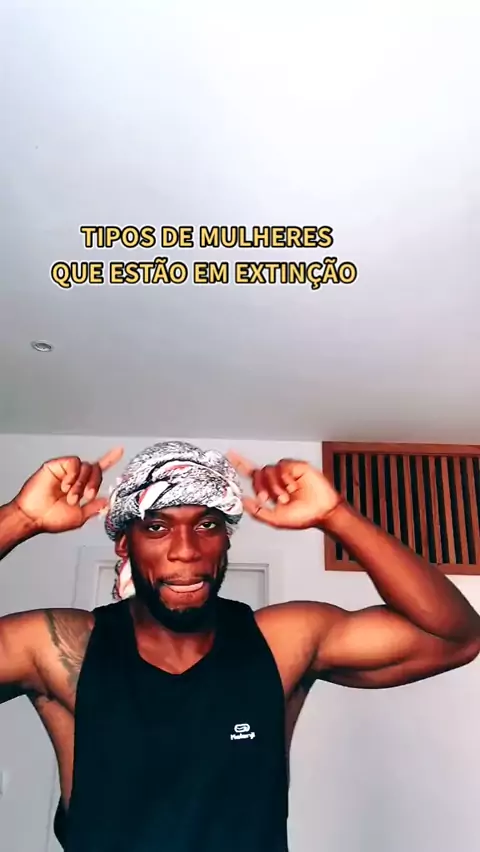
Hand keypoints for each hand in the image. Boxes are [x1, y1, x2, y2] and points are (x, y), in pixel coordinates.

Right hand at [13, 447, 123, 532]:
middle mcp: (75, 477)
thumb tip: (107, 501)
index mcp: (81, 487)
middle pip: (96, 469)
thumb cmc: (50, 519)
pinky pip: (74, 463)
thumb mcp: (79, 517)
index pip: (98, 472)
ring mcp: (66, 471)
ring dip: (81, 484)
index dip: (109, 460)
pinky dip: (73, 475)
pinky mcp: (56, 465)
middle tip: (87, 496)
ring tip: (70, 496)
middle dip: (95, 483)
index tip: (119, 451)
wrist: (33, 517)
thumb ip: (94, 508)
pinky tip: (65, 485)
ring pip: (86, 466)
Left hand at [227, 452, 342, 529]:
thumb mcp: (276, 519)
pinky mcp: (297, 467)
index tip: (230, 455)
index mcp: (270, 489)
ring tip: (286, 496)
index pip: (252, 473)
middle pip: (258, 473)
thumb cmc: (304, 517)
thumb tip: (243, 501)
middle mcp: (277, 479)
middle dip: (262, 487)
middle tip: (269, 499)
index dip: (240, 464)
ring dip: (275, 486)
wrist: (323, 512)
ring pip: (269, 469)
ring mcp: (287, 472)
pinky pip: (283, 466)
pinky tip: (292, 487)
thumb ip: (257, 511)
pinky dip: (285, 478)